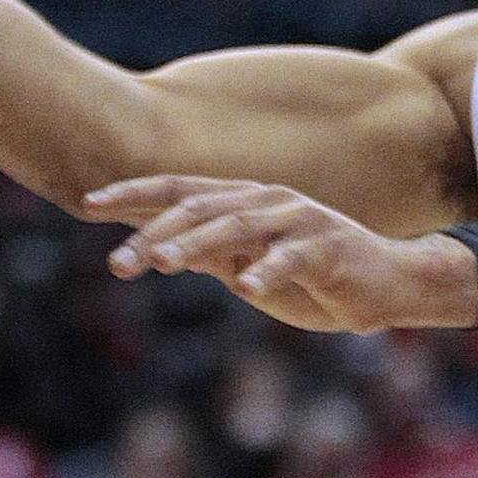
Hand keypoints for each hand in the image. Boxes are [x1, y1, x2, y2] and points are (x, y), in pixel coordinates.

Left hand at [85, 175, 477, 334]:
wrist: (390, 287)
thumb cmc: (316, 280)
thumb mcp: (253, 270)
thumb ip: (214, 256)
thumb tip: (163, 249)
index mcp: (246, 202)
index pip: (181, 190)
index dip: (135, 194)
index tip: (88, 204)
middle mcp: (269, 201)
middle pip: (201, 208)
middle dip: (155, 232)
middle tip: (118, 262)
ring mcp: (300, 221)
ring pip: (239, 226)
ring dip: (198, 243)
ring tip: (162, 264)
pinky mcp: (329, 249)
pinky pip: (294, 258)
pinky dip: (270, 269)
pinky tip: (248, 286)